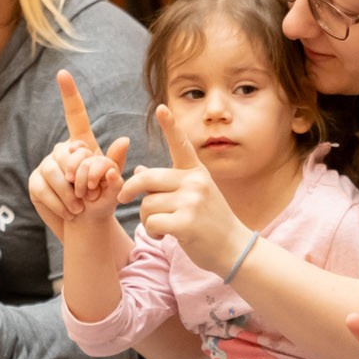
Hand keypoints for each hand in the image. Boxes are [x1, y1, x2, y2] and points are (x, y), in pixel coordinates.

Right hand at [27, 71, 129, 236]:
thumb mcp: (114, 184)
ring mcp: (46, 165)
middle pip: (67, 152)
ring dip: (69, 193)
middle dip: (79, 175)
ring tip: (80, 208)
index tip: (63, 73)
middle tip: (88, 196)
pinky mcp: (35, 182)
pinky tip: (68, 212)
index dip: (69, 94)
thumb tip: (124, 140)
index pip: (76, 116)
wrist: (85, 225)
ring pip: (53, 171)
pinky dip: (58, 203)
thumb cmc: (102, 201)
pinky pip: (43, 188)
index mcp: (83, 145)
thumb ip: (115, 165)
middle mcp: (62, 151)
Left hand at [119, 106, 248, 274]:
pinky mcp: (186, 223)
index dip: (170, 126)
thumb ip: (167, 183)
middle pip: (147, 178)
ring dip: (146, 218)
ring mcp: (192, 201)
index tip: (161, 108)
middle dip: (130, 190)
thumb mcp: (193, 198)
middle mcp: (195, 182)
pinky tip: (164, 236)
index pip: (181, 145)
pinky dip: (152, 231)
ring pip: (146, 204)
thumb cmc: (210, 223)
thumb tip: (138, 170)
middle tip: (123, 199)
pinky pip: (151, 222)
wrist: (234, 250)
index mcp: (196, 172)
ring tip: (162, 226)